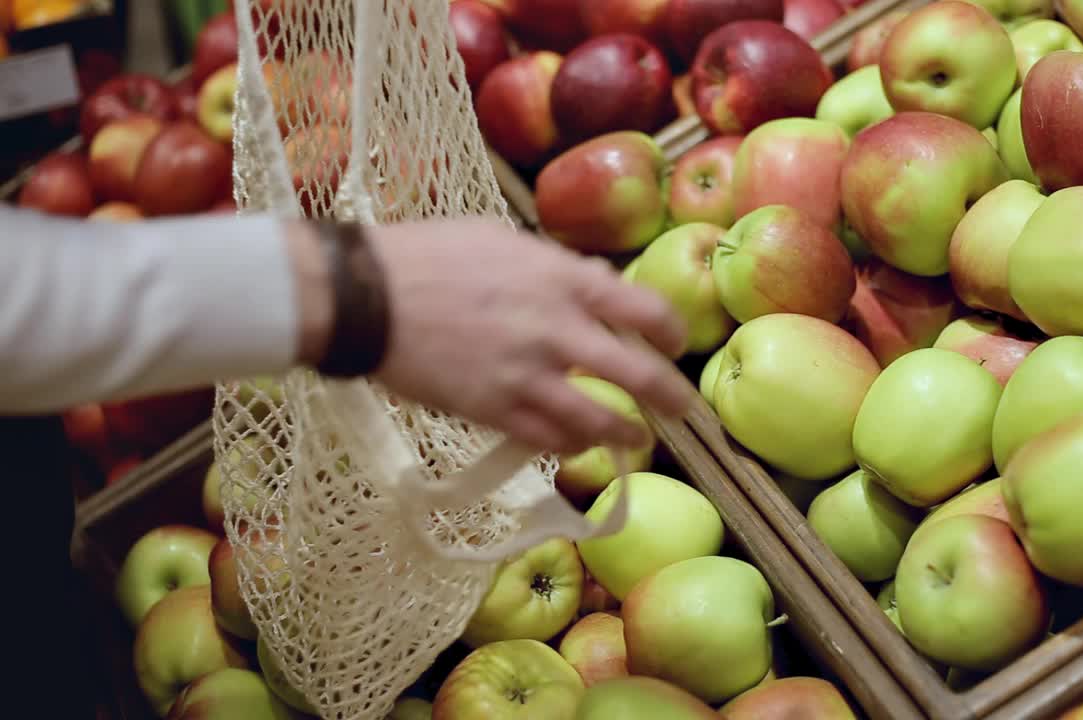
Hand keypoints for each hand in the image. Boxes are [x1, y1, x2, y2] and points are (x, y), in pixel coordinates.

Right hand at [292, 217, 692, 454]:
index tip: (675, 344)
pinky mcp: (494, 412)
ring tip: (637, 441)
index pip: (645, 309)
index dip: (671, 332)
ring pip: (599, 421)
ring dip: (626, 435)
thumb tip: (594, 279)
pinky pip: (549, 441)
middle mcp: (557, 330)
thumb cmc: (428, 255)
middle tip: (685, 412)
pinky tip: (578, 445)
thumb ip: (555, 264)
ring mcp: (527, 377)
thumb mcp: (501, 239)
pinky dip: (571, 445)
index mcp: (563, 279)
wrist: (366, 297)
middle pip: (639, 376)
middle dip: (672, 399)